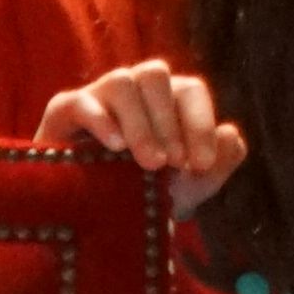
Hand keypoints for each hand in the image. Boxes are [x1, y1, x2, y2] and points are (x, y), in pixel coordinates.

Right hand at [32, 59, 250, 200]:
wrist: (93, 219)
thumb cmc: (145, 194)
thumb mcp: (189, 187)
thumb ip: (219, 163)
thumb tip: (229, 133)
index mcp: (167, 99)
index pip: (189, 91)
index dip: (199, 123)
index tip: (199, 164)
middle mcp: (135, 89)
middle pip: (155, 75)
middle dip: (168, 123)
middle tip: (171, 165)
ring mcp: (98, 95)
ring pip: (122, 82)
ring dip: (140, 123)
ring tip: (148, 163)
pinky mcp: (64, 110)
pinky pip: (82, 101)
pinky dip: (102, 122)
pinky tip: (115, 149)